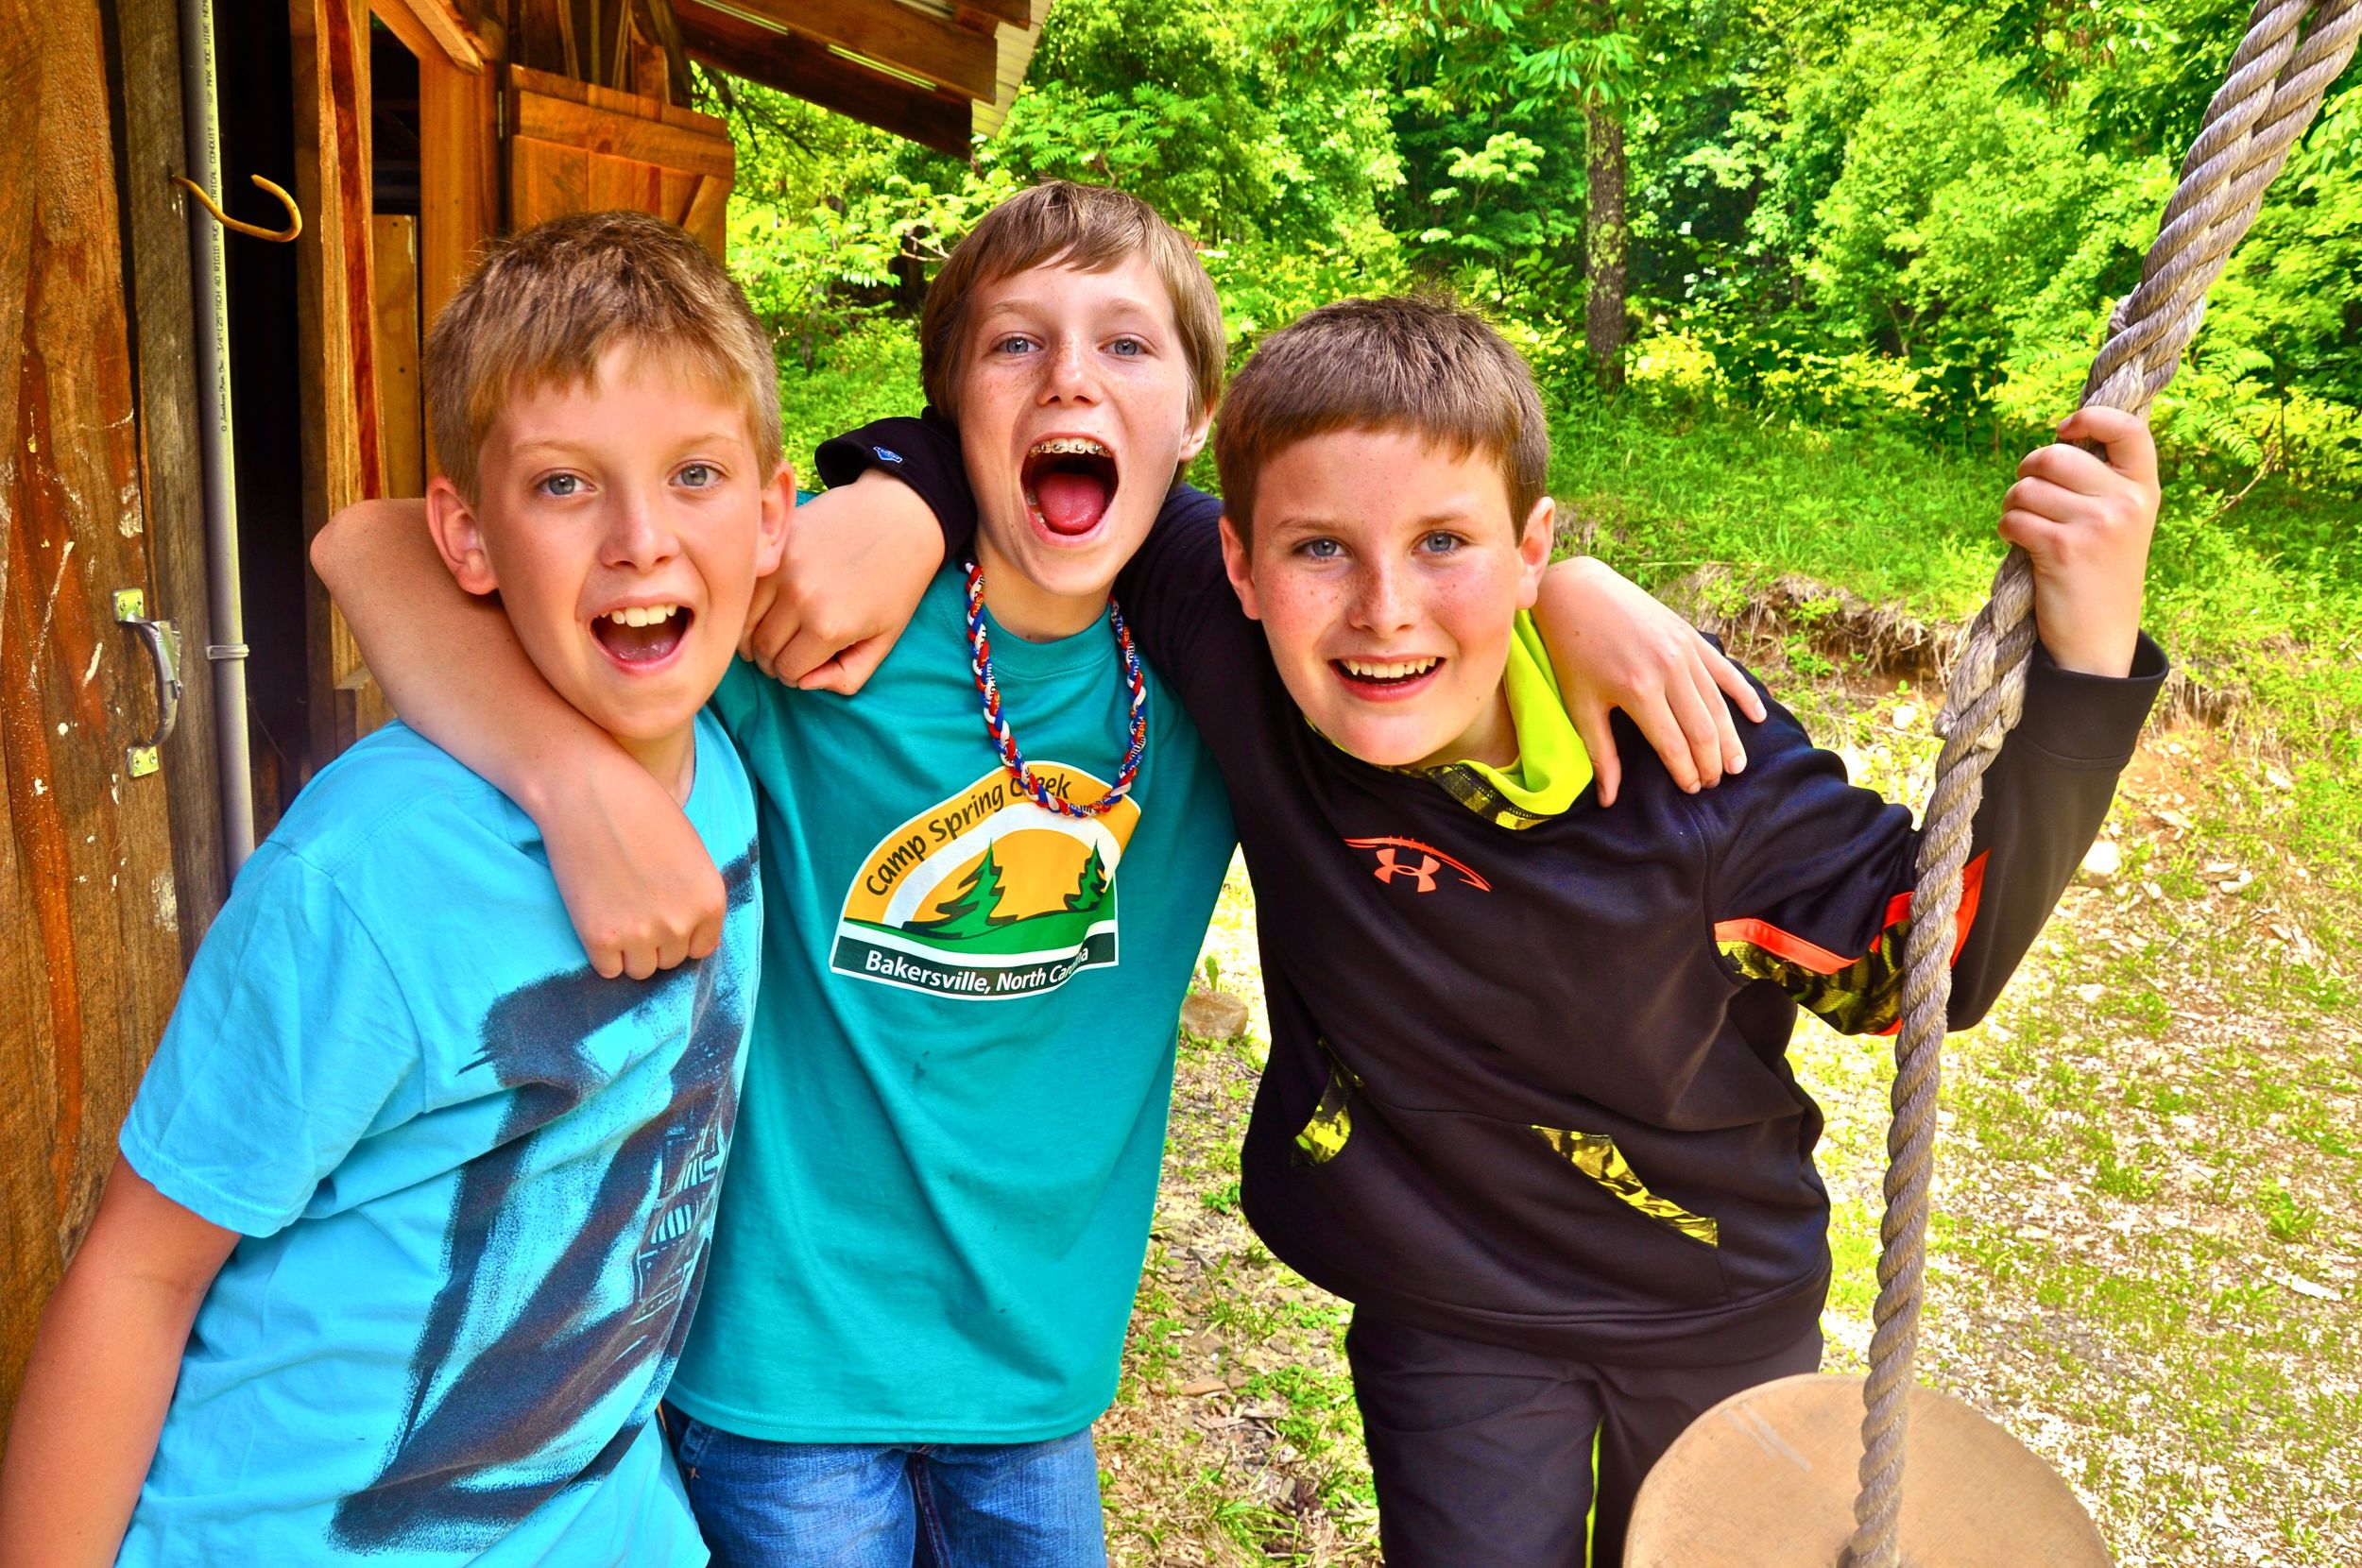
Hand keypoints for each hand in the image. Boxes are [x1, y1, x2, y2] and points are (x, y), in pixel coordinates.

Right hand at [536, 755, 723, 979]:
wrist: (588, 792)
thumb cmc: (640, 810)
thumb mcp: (690, 853)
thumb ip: (694, 896)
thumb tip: (688, 936)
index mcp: (711, 900)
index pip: (701, 948)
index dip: (679, 934)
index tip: (660, 915)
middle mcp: (681, 923)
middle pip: (670, 960)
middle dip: (654, 941)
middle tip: (632, 906)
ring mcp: (641, 933)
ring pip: (640, 970)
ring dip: (629, 951)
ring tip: (615, 912)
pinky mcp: (600, 938)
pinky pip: (608, 970)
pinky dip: (602, 953)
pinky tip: (596, 918)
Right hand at [740, 469, 944, 693]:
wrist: (900, 515)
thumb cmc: (897, 582)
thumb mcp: (886, 639)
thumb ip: (848, 675)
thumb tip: (804, 683)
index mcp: (829, 627)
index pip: (788, 671)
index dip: (794, 675)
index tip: (801, 666)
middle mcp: (798, 598)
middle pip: (762, 649)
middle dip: (771, 660)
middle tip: (783, 652)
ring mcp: (781, 567)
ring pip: (744, 618)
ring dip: (752, 633)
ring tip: (770, 632)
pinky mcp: (774, 543)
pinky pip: (744, 585)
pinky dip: (747, 602)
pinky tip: (763, 605)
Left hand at [1535, 557, 1768, 805]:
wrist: (1578, 593)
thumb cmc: (1572, 653)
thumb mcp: (1580, 705)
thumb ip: (1600, 753)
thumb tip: (1608, 800)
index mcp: (1639, 691)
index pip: (1674, 745)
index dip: (1686, 772)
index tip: (1692, 790)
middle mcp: (1669, 670)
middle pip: (1703, 730)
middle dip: (1711, 762)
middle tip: (1714, 782)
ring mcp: (1684, 651)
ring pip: (1718, 705)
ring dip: (1730, 738)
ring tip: (1736, 766)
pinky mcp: (1691, 636)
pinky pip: (1725, 671)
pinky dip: (1743, 694)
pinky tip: (1757, 717)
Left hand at [2000, 406, 2158, 677]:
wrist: (2098, 640)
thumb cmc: (2098, 574)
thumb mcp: (2119, 521)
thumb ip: (2100, 482)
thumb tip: (2057, 440)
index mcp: (2143, 489)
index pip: (2128, 428)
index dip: (2090, 417)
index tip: (2064, 429)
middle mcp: (2126, 502)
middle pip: (2054, 455)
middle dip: (2027, 472)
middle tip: (2029, 497)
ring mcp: (2097, 525)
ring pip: (2025, 487)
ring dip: (2013, 506)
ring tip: (2027, 528)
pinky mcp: (2063, 549)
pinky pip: (2013, 518)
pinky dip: (2006, 531)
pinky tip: (2021, 547)